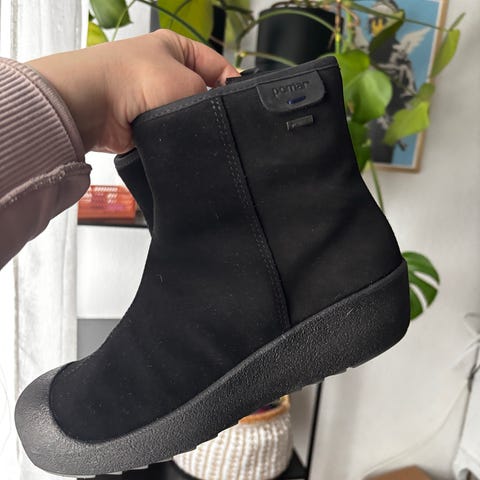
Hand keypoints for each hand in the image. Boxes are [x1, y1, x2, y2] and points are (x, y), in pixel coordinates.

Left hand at [27, 30, 238, 153]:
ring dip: (192, 128)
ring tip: (211, 141)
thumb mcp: (187, 81)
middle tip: (230, 130)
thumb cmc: (141, 80)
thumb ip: (208, 97)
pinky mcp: (145, 125)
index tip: (245, 108)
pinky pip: (170, 135)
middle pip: (201, 94)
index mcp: (176, 49)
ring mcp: (153, 99)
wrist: (93, 105)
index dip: (232, 84)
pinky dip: (177, 141)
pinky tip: (190, 149)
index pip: (216, 65)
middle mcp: (166, 72)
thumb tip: (212, 117)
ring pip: (185, 117)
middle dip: (212, 110)